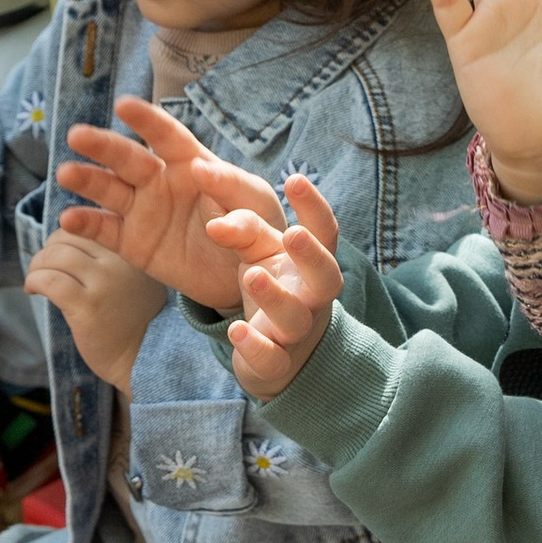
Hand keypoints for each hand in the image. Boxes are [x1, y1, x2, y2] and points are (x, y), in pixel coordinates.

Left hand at [23, 233, 165, 394]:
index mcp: (131, 248)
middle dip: (47, 251)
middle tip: (43, 269)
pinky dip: (34, 281)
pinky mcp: (87, 307)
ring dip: (36, 266)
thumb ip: (107, 255)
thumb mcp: (133, 275)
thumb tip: (61, 239)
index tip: (59, 253)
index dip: (65, 236)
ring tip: (36, 281)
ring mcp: (104, 283)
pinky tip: (33, 291)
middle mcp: (120, 260)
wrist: (143, 357)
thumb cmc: (133, 317)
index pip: (88, 222)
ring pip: (54, 256)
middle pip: (67, 236)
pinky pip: (49, 281)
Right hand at [52, 97, 284, 308]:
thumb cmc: (257, 225)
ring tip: (65, 172)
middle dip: (103, 145)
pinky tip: (69, 218)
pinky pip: (105, 230)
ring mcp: (143, 211)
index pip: (167, 136)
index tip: (124, 105)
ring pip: (109, 189)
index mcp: (191, 162)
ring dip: (87, 179)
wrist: (246, 276)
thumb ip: (230, 186)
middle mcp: (160, 181)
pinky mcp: (133, 243)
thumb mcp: (255, 201)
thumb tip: (199, 169)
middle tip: (77, 135)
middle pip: (128, 158)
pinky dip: (86, 224)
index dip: (147, 120)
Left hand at [217, 176, 343, 399]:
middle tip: (292, 234)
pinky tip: (237, 331)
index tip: (294, 179)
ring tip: (251, 275)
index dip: (315, 207)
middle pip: (327, 277)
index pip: (325, 233)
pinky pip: (270, 358)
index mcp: (313, 264)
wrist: (278, 357)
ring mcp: (296, 333)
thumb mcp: (259, 254)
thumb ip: (241, 228)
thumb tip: (214, 218)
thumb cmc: (274, 289)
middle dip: (312, 257)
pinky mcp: (275, 363)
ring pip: (296, 318)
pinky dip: (255, 346)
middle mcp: (312, 297)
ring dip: (276, 298)